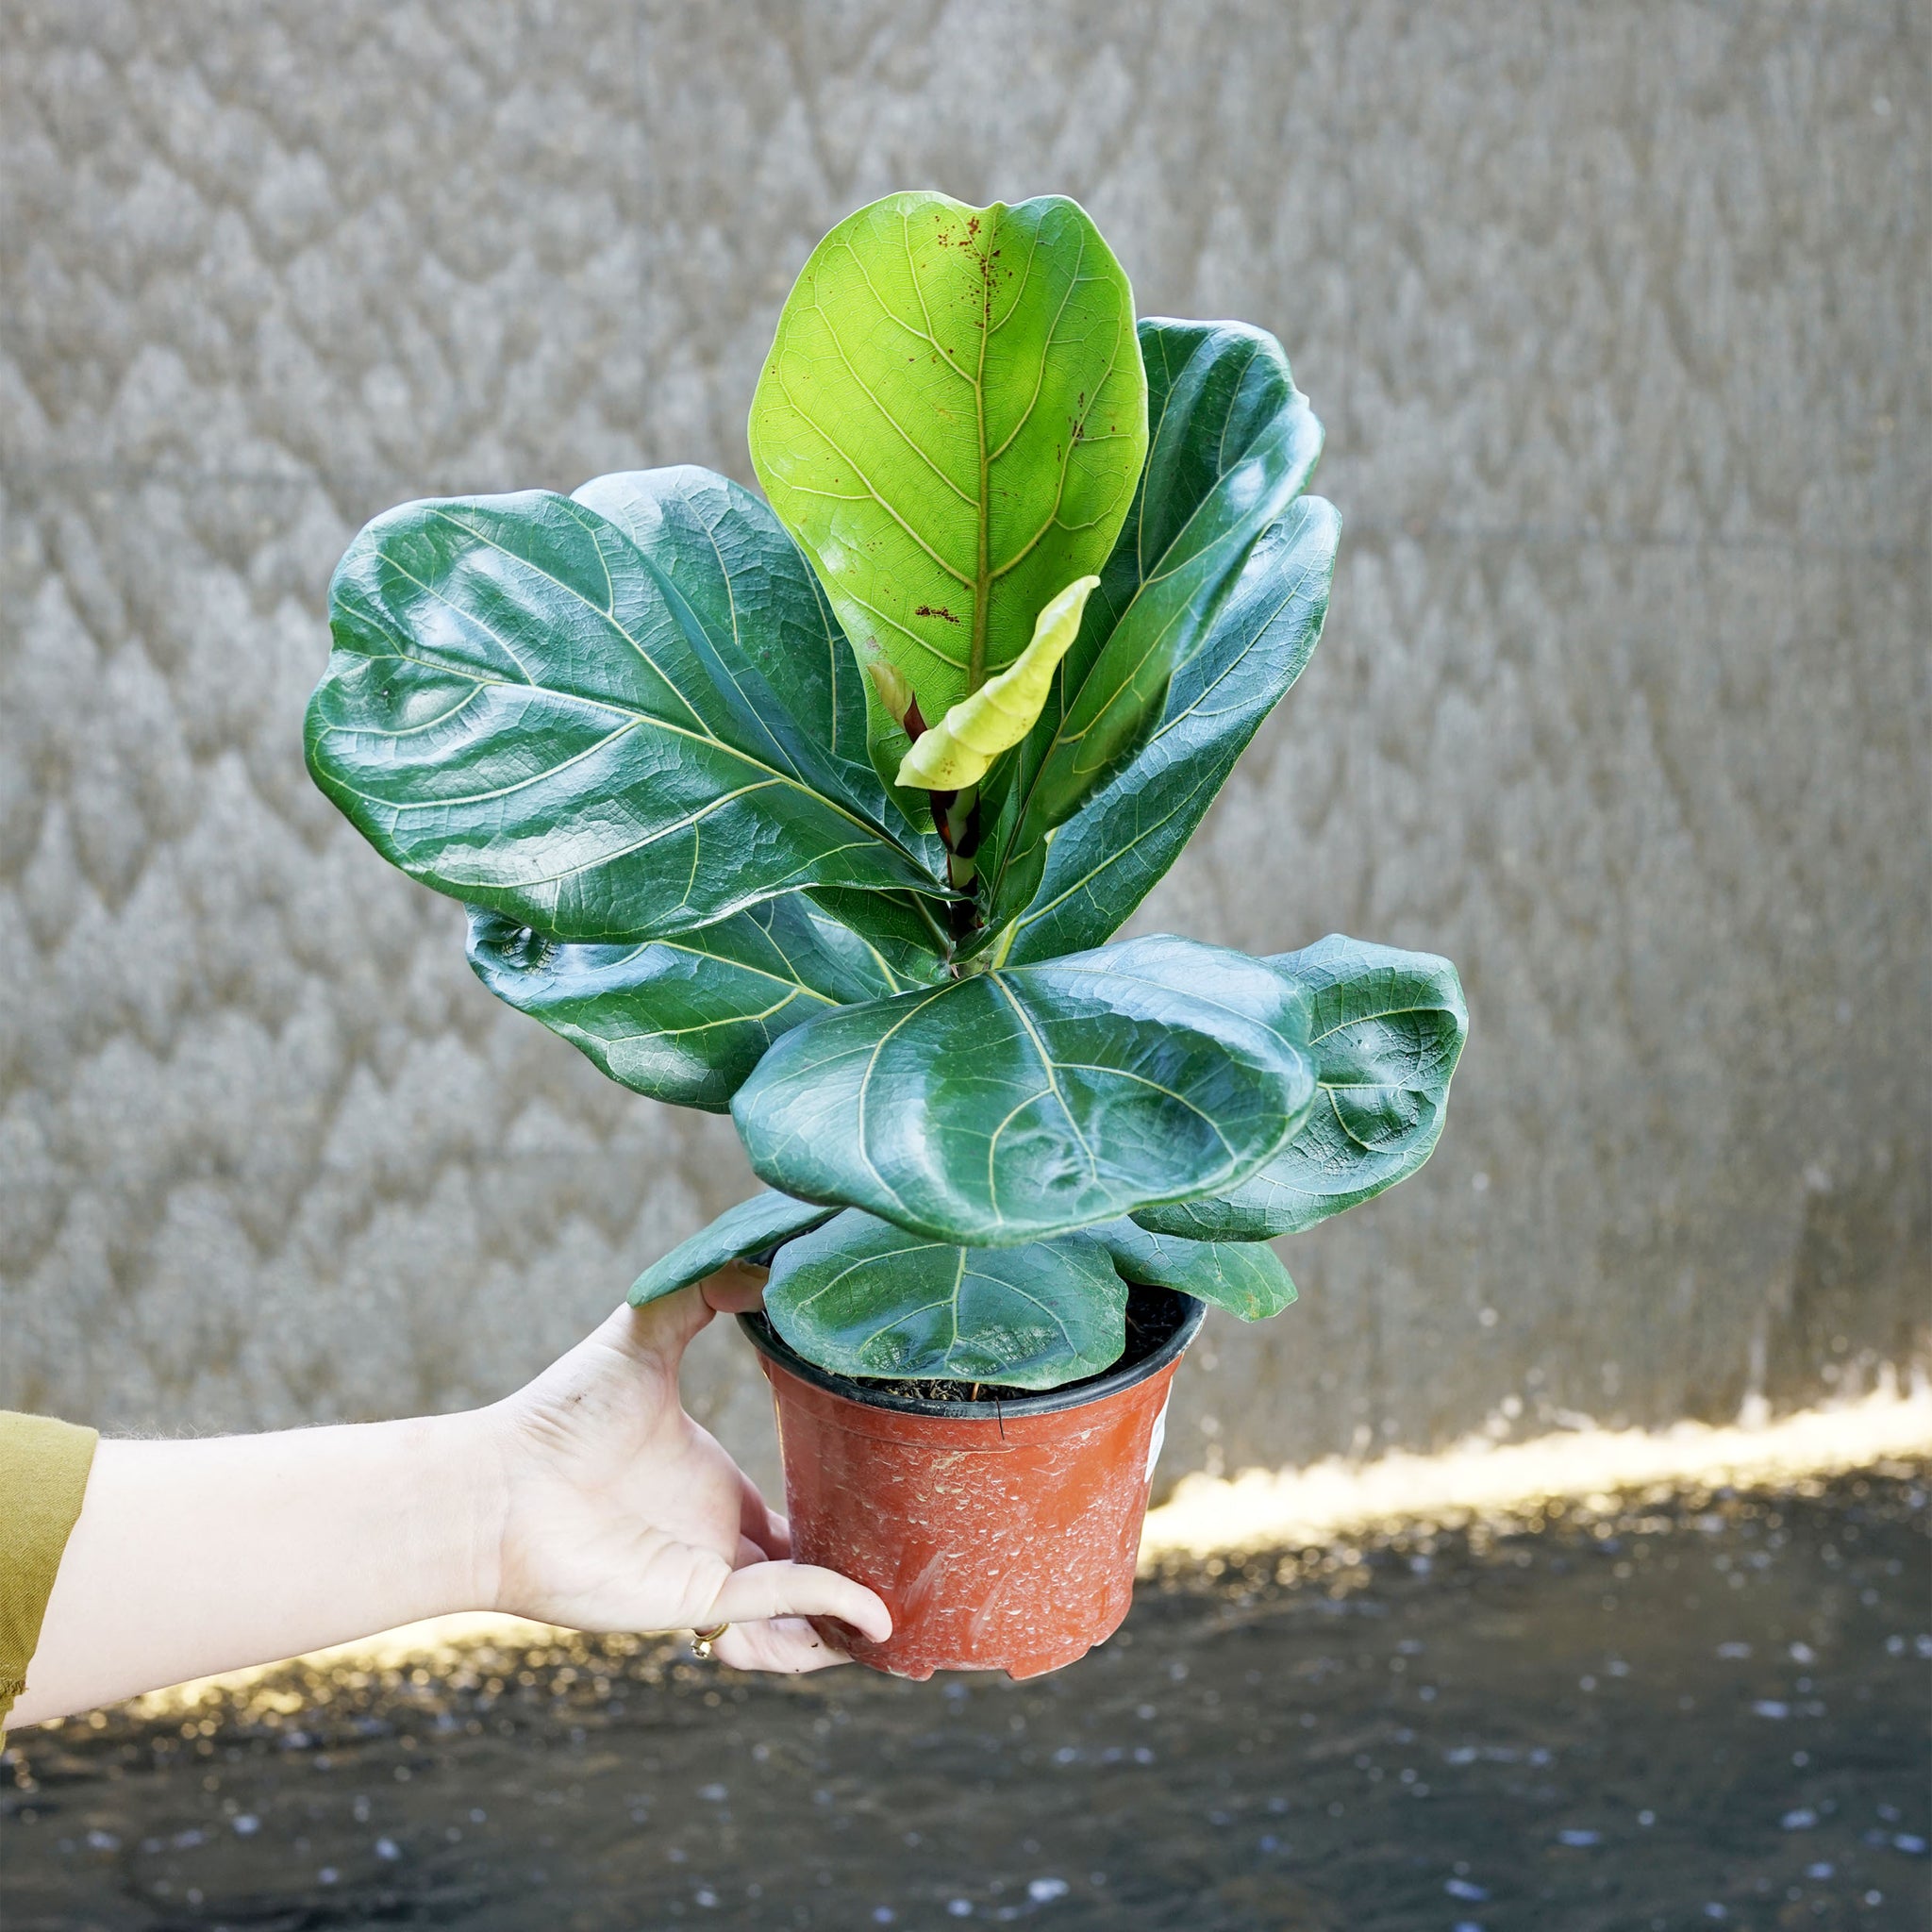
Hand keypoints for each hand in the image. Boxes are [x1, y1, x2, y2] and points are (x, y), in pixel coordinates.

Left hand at [477, 1275, 889, 1672]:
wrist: (497, 1483)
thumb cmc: (558, 1413)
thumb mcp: (643, 1331)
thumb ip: (703, 1290)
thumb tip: (767, 1257)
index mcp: (712, 1485)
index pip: (792, 1510)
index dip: (841, 1509)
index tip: (892, 1491)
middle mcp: (715, 1537)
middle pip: (805, 1568)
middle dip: (860, 1572)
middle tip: (925, 1556)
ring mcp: (707, 1572)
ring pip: (797, 1615)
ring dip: (846, 1621)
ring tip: (908, 1613)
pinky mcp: (693, 1601)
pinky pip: (775, 1611)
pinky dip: (824, 1610)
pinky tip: (869, 1610)